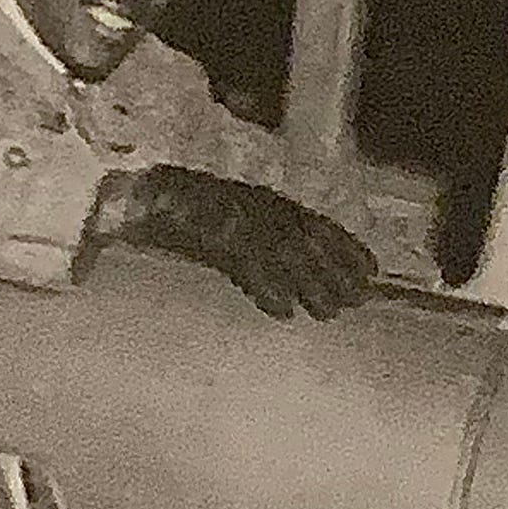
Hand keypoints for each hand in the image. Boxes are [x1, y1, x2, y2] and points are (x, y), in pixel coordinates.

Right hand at [96, 165, 378, 318]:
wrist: (135, 195)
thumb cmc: (179, 211)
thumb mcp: (231, 221)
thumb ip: (258, 244)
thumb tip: (289, 282)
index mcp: (262, 201)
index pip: (316, 223)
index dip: (346, 247)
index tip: (373, 270)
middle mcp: (255, 207)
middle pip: (308, 241)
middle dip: (337, 270)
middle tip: (359, 300)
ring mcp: (233, 220)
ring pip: (284, 253)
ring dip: (310, 283)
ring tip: (328, 313)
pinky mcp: (209, 235)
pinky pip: (244, 264)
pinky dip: (265, 288)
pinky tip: (282, 312)